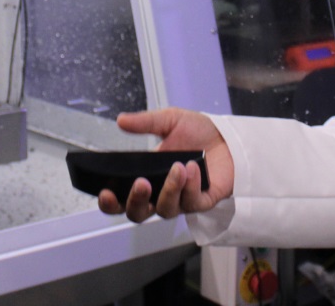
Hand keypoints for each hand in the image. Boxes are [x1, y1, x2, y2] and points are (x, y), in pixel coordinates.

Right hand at [98, 107, 232, 222]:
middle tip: (141, 183)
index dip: (110, 203)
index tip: (106, 192)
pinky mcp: (202, 202)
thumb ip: (145, 123)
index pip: (122, 198)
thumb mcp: (170, 120)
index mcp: (147, 177)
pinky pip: (192, 203)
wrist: (228, 136)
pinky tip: (193, 168)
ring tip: (177, 167)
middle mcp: (160, 194)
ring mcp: (181, 200)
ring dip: (170, 189)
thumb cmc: (198, 132)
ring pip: (166, 210)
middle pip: (138, 214)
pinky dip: (191, 186)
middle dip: (136, 201)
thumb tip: (121, 120)